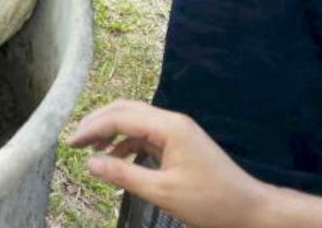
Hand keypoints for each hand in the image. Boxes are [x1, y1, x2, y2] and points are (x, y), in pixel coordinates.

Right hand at [68, 100, 266, 227]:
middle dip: (97, 123)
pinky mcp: (180, 143)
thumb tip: (91, 163)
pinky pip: (145, 135)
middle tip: (74, 140)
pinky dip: (127, 145)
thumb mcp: (163, 192)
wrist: (251, 211)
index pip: (120, 118)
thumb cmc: (211, 202)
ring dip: (111, 133)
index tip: (69, 142)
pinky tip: (116, 161)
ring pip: (134, 121)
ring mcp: (177, 131)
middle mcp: (171, 121)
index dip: (91, 128)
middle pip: (125, 111)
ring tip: (91, 151)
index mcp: (168, 127)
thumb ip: (124, 174)